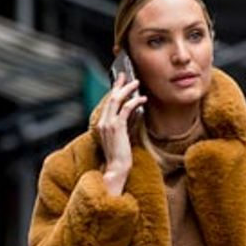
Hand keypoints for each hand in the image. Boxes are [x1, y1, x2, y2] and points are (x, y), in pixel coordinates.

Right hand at [96, 73, 146, 195]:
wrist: (116, 170)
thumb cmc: (121, 158)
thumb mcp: (125, 137)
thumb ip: (128, 123)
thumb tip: (137, 111)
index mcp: (102, 125)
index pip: (108, 104)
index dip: (114, 91)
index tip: (120, 82)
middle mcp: (103, 123)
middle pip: (111, 98)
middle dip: (119, 85)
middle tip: (127, 75)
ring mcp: (108, 124)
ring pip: (116, 100)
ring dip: (127, 89)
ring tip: (137, 83)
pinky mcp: (117, 127)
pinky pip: (126, 109)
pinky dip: (135, 101)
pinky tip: (142, 99)